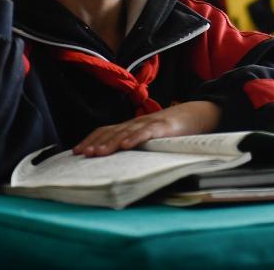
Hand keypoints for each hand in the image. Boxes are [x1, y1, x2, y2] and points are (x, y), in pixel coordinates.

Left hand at [73, 101, 221, 156]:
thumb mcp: (150, 136)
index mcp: (132, 126)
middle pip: (111, 132)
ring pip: (125, 132)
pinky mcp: (163, 127)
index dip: (91, 139)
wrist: (197, 114)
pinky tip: (125, 145)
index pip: (106, 130)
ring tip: (97, 153)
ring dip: (110, 142)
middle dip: (95, 143)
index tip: (76, 151)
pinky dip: (135, 138)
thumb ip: (135, 143)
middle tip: (81, 154)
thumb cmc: (172, 128)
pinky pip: (146, 132)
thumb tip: (117, 159)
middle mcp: (137, 123)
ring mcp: (149, 123)